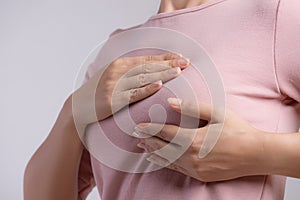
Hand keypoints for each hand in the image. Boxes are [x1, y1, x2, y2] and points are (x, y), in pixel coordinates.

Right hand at [71, 54, 189, 127]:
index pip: (147, 59)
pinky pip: (133, 95)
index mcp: (120, 64)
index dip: (165, 58)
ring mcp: (115, 86)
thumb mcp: (113, 74)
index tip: (181, 57)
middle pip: (148, 67)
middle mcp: (118, 72)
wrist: (79, 105)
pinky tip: (159, 86)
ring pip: (143, 78)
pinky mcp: (113, 100)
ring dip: (162, 75)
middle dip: (169, 64)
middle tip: (186, 63)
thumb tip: (152, 69)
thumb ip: (130, 70)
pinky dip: (147, 90)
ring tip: (179, 71)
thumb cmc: (99, 90)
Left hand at [134, 98, 264, 181]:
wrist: (255, 154)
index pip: (164, 133)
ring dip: (154, 153)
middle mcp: (190, 156)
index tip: (137, 126)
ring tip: (143, 148)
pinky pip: (178, 169)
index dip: (149, 129)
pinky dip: (166, 163)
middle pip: (162, 147)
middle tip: (136, 137)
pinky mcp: (200, 176)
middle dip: (148, 141)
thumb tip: (171, 102)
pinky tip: (160, 160)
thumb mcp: (216, 113)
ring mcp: (195, 168)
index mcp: (193, 139)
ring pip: (167, 160)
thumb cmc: (237, 130)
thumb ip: (191, 107)